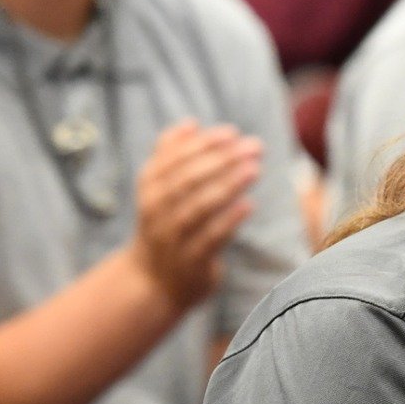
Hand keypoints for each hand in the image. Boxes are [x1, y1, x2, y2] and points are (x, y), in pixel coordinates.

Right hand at [126, 120, 261, 309]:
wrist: (153, 280)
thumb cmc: (166, 224)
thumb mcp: (160, 189)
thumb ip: (171, 154)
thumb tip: (190, 123)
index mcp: (149, 187)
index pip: (173, 159)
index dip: (203, 144)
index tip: (232, 132)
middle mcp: (156, 210)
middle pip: (187, 180)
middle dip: (221, 160)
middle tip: (254, 146)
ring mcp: (172, 237)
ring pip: (198, 208)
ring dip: (227, 186)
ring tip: (254, 168)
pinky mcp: (191, 261)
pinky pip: (210, 238)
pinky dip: (228, 221)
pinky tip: (249, 205)